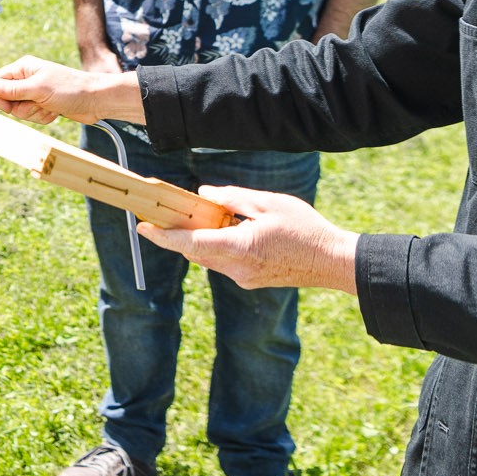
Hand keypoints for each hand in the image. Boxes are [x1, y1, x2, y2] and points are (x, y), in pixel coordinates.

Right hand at [0, 55, 142, 125]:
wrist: (96, 100)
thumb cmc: (70, 89)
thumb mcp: (38, 88)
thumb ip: (12, 89)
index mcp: (24, 68)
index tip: (7, 104)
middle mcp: (28, 79)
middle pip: (7, 99)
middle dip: (20, 107)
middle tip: (35, 104)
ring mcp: (36, 92)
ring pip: (20, 110)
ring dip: (33, 113)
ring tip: (49, 107)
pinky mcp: (43, 104)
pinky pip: (32, 116)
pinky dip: (42, 117)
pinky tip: (55, 112)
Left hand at [137, 185, 358, 293]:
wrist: (333, 262)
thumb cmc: (305, 229)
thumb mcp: (269, 203)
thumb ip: (233, 198)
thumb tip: (204, 194)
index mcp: (241, 248)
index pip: (191, 244)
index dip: (163, 236)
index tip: (143, 228)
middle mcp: (238, 269)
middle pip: (195, 252)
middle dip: (179, 234)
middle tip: (168, 212)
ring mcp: (244, 278)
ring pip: (208, 258)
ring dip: (200, 240)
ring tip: (205, 217)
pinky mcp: (250, 281)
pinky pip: (223, 263)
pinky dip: (216, 247)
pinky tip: (228, 230)